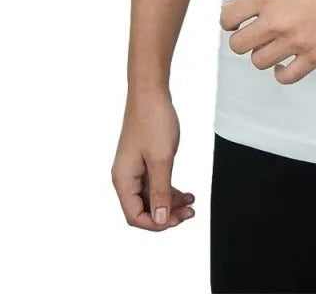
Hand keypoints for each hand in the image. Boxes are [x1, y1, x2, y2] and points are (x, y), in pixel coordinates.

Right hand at [111, 92, 195, 231]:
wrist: (150, 92)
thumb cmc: (153, 121)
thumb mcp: (161, 159)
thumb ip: (161, 192)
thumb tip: (160, 220)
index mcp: (124, 180)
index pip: (135, 216)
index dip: (156, 223)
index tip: (177, 220)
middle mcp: (125, 177)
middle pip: (144, 208)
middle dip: (167, 214)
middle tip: (189, 213)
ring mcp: (134, 168)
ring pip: (151, 197)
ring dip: (170, 203)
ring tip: (191, 203)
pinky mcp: (143, 160)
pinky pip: (155, 183)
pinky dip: (169, 189)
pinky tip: (185, 192)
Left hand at [220, 0, 315, 84]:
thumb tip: (236, 9)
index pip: (228, 18)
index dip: (230, 22)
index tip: (236, 23)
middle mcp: (277, 19)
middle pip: (239, 45)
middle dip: (244, 39)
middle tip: (254, 35)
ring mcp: (296, 39)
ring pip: (259, 61)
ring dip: (263, 54)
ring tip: (273, 45)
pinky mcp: (315, 55)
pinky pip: (286, 77)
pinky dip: (281, 73)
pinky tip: (284, 64)